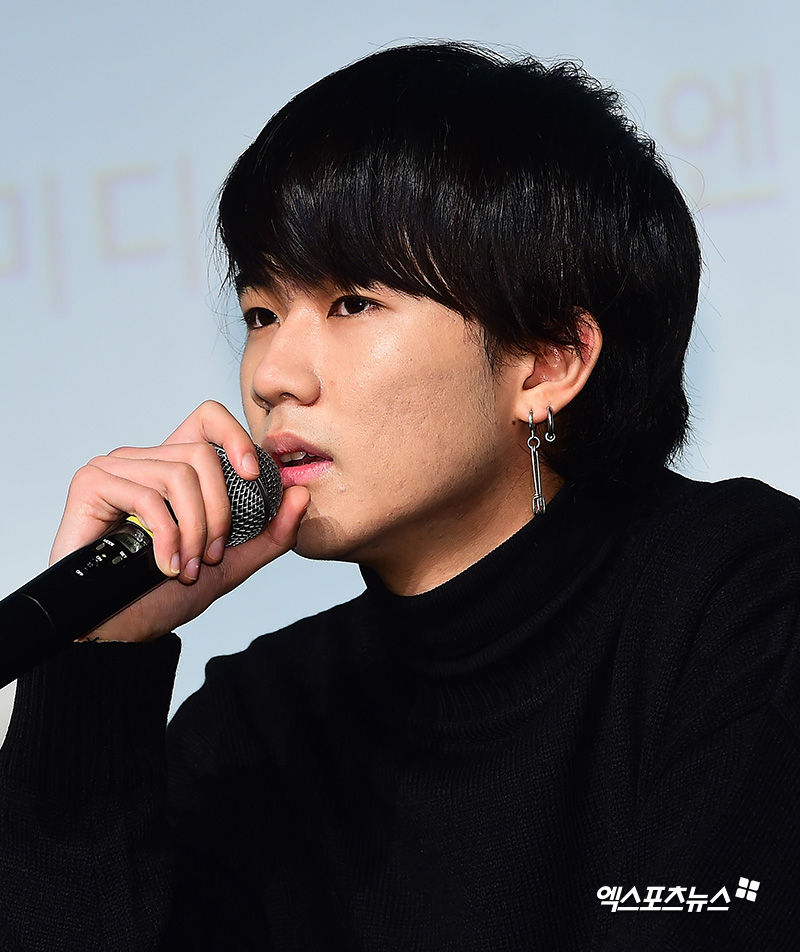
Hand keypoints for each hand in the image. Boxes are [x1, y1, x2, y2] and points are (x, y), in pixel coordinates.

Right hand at [49, 401, 308, 641]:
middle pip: (201, 454)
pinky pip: (146, 496)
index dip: (235, 436)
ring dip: (193, 531)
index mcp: (174, 468)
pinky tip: (166, 566)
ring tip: (188, 567)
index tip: (254, 475)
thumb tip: (300, 493)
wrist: (120, 629)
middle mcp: (144, 459)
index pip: (208, 418)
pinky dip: (167, 537)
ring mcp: (115, 468)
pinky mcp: (92, 483)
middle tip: (211, 555)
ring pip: (178, 475)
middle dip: (218, 512)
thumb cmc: (165, 593)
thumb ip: (270, 533)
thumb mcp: (232, 563)